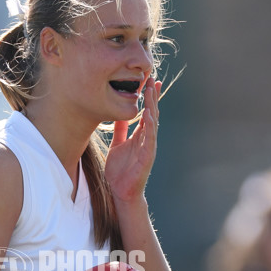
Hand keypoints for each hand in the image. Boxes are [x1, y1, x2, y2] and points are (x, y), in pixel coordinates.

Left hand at [105, 78, 160, 202]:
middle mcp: (146, 139)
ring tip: (152, 90)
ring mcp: (148, 147)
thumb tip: (117, 114)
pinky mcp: (147, 156)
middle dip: (152, 96)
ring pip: (153, 122)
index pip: (145, 112)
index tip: (147, 81)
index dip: (147, 98)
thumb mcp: (117, 145)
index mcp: (139, 136)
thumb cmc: (120, 171)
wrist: (120, 192)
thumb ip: (119, 131)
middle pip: (151, 113)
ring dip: (153, 106)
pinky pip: (149, 138)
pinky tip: (149, 114)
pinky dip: (150, 126)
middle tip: (152, 78)